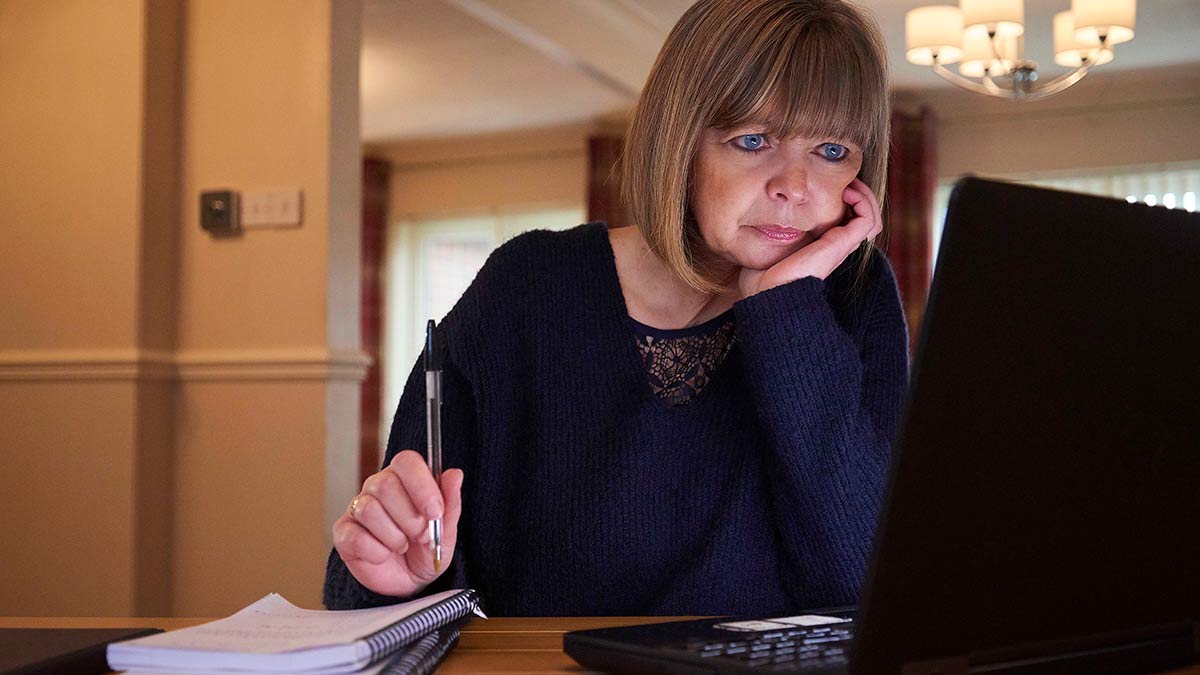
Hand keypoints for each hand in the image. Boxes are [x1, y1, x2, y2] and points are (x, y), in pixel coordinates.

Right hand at [333, 450, 463, 597]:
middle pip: (385, 484)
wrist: (409, 583)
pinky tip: (384, 555)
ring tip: (403, 546)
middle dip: (410, 518)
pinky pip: (356, 537)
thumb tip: (454, 474)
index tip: (435, 511)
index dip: (421, 485)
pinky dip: (377, 552)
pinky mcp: (343, 533)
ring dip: (394, 537)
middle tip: (420, 535)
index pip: (406, 461)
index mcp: (404, 478)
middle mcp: (377, 487)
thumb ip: (450, 502)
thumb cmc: (426, 550)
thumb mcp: (446, 530)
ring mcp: (357, 508)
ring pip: (369, 510)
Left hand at [738, 177, 881, 296]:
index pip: (843, 219)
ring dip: (864, 196)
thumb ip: (768, 233)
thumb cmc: (761, 277)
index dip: (840, 198)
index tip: (824, 183)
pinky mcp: (842, 243)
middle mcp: (834, 245)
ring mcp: (840, 245)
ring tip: (847, 185)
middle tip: (840, 180)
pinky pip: (868, 220)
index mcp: (820, 245)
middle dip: (856, 192)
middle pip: (861, 216)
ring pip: (869, 217)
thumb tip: (756, 220)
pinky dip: (863, 202)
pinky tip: (845, 193)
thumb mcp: (766, 246)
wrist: (767, 293)